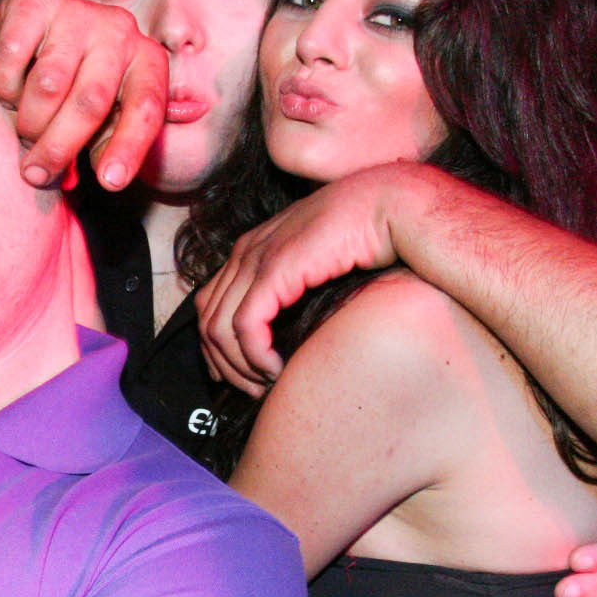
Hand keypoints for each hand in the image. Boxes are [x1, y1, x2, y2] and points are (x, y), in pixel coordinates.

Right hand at [0, 0, 165, 191]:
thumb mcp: (106, 115)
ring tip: (24, 131)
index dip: (128, 148)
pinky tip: (11, 91)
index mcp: (147, 62)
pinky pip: (14, 56)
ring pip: (49, 84)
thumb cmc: (80, 82)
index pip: (146, 109)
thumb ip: (108, 144)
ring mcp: (79, 11)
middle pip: (90, 102)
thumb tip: (107, 179)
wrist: (41, 24)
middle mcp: (120, 31)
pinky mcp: (37, 0)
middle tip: (36, 173)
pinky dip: (6, 86)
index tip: (110, 183)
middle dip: (59, 146)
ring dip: (29, 120)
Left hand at [197, 163, 409, 394]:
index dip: (218, 347)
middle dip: (225, 364)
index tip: (239, 376)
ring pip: (220, 328)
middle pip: (207, 320)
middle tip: (254, 390)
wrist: (388, 205)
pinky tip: (277, 370)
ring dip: (240, 367)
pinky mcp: (275, 269)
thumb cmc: (365, 237)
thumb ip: (294, 288)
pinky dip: (255, 355)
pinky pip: (246, 325)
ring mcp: (257, 258)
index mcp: (252, 248)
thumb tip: (289, 328)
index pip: (210, 304)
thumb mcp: (317, 265)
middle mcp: (246, 251)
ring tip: (267, 385)